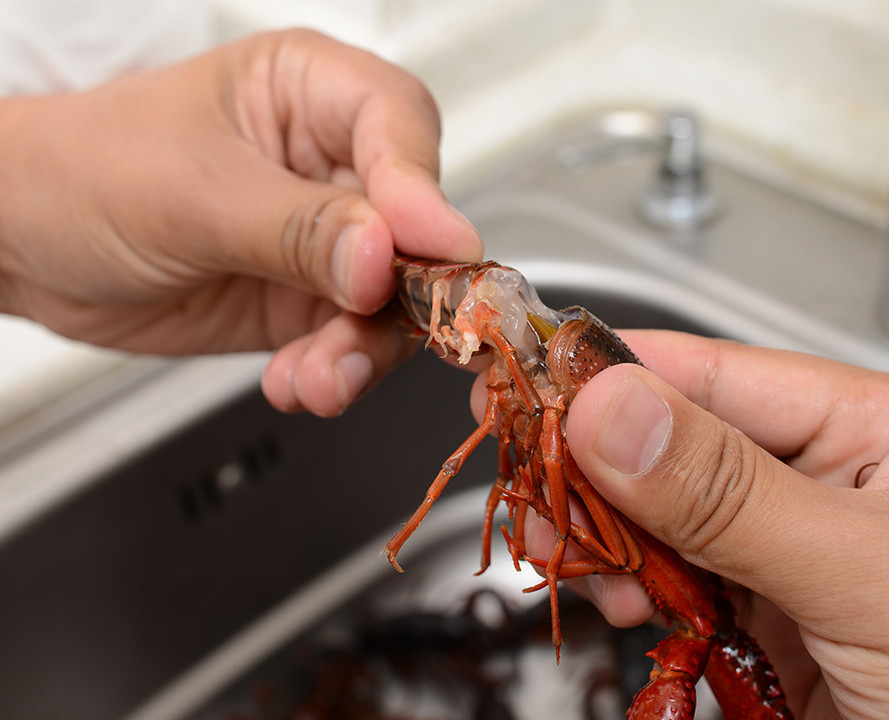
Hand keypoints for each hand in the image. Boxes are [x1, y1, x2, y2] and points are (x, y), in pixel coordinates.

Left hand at [0, 29, 481, 416]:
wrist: (21, 248)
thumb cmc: (83, 173)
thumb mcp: (190, 193)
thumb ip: (295, 227)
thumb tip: (382, 256)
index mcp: (309, 93)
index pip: (399, 126)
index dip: (422, 188)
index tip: (430, 247)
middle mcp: (331, 166)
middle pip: (417, 225)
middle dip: (401, 291)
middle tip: (369, 327)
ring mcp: (327, 241)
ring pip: (394, 299)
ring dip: (363, 350)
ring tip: (317, 378)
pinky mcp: (308, 303)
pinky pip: (353, 344)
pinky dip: (334, 374)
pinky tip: (297, 383)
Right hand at [559, 331, 888, 717]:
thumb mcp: (873, 571)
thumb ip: (730, 493)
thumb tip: (612, 408)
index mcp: (882, 431)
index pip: (723, 376)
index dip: (620, 373)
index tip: (532, 380)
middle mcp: (839, 487)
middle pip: (684, 451)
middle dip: (601, 470)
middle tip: (532, 486)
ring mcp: (806, 564)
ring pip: (673, 528)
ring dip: (611, 541)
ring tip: (565, 555)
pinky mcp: (782, 635)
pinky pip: (685, 596)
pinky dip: (640, 599)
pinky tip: (621, 605)